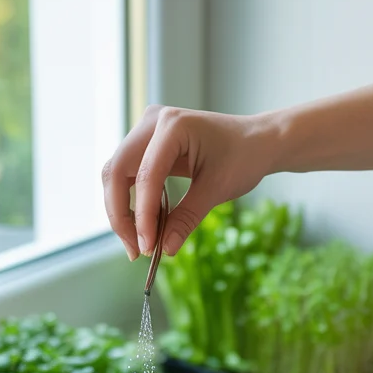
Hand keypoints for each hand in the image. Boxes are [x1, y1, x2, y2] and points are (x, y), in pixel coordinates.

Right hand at [101, 105, 278, 259]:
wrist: (256, 140)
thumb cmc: (243, 157)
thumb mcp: (217, 189)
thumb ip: (187, 218)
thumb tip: (165, 248)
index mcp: (173, 125)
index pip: (145, 175)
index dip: (143, 214)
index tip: (147, 247)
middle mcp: (153, 122)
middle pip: (115, 171)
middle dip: (120, 215)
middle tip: (134, 250)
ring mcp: (146, 131)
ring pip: (115, 175)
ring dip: (121, 211)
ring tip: (137, 244)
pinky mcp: (146, 145)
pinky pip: (127, 176)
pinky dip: (131, 203)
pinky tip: (142, 227)